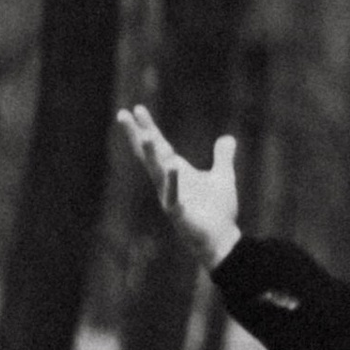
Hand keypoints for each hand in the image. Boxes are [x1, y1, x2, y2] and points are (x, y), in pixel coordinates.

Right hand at [118, 105, 239, 266]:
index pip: (159, 145)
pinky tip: (172, 167)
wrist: (222, 240)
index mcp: (176, 171)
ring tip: (146, 137)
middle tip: (122, 115)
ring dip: (151, 155)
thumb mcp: (223, 177)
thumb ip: (223, 157)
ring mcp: (170, 197)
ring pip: (157, 172)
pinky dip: (173, 182)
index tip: (137, 109)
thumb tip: (227, 138)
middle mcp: (168, 182)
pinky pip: (173, 196)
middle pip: (148, 155)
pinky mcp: (178, 212)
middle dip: (136, 135)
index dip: (148, 127)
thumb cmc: (217, 212)